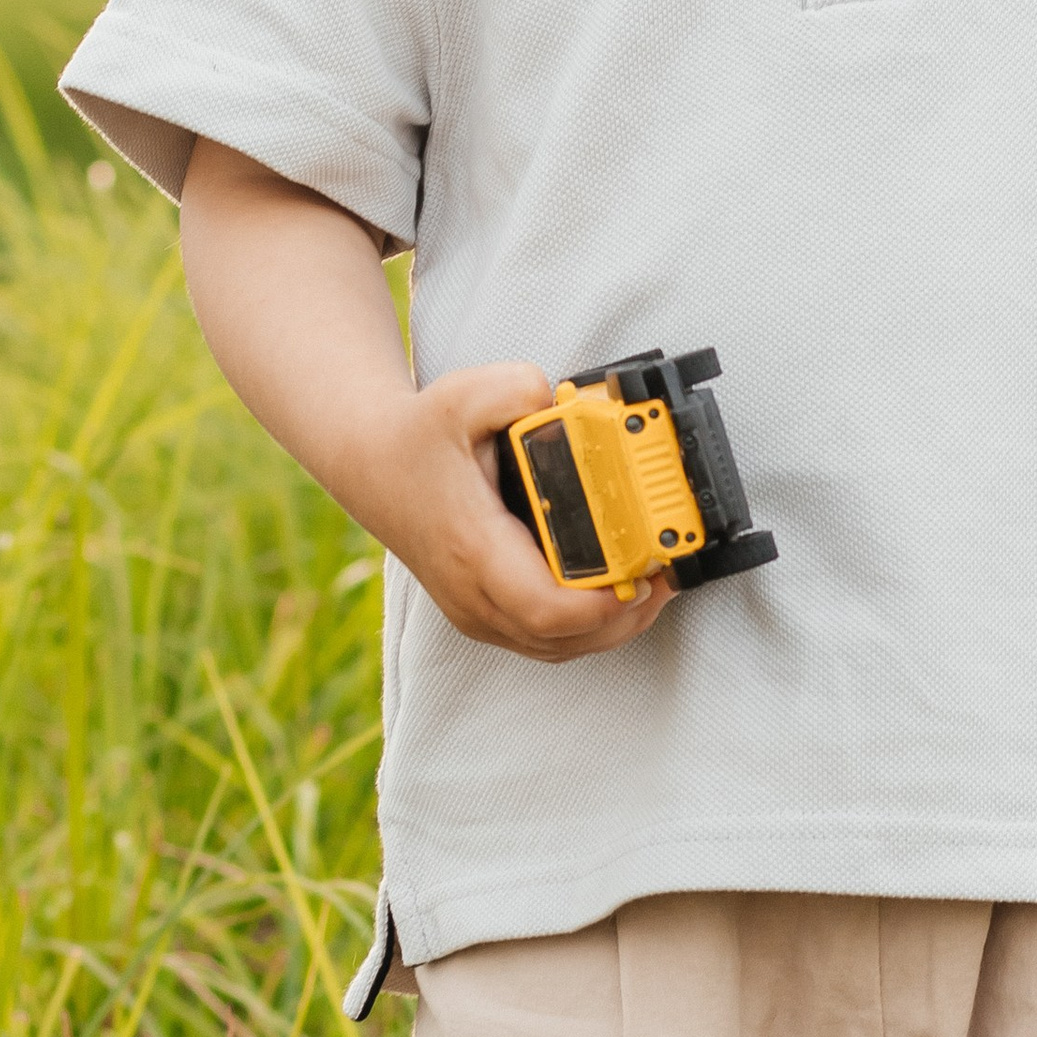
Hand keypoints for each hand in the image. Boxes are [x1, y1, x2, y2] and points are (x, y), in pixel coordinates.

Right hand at [350, 361, 674, 661]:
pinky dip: (586, 628)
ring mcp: (474, 611)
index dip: (603, 606)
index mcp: (472, 546)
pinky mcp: (481, 614)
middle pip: (562, 638)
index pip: (546, 606)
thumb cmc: (417, 436)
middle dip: (625, 617)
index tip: (645, 577)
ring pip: (555, 648)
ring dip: (611, 628)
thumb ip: (518, 388)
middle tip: (666, 576)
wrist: (370, 464)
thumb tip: (565, 401)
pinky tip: (617, 596)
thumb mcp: (463, 393)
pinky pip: (543, 640)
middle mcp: (471, 592)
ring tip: (653, 587)